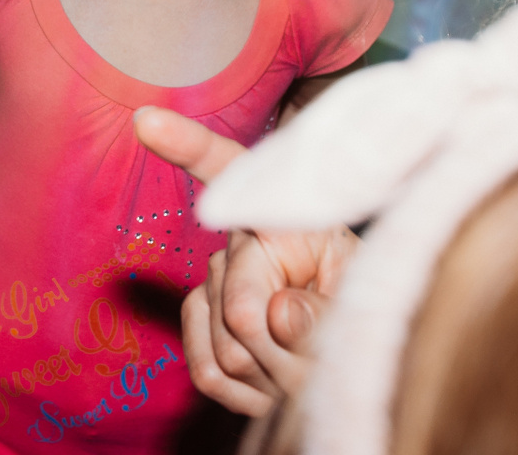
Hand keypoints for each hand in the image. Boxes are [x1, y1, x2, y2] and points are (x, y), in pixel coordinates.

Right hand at [133, 107, 357, 415]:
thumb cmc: (369, 311)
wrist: (359, 353)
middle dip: (292, 356)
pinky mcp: (200, 326)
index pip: (231, 174)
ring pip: (229, 352)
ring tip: (311, 376)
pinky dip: (247, 395)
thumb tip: (273, 314)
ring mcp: (214, 286)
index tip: (147, 121)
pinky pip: (208, 372)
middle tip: (331, 368)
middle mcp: (239, 244)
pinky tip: (275, 387)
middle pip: (242, 313)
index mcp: (283, 218)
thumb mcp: (366, 302)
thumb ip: (327, 310)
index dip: (186, 145)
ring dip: (277, 380)